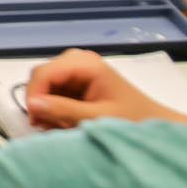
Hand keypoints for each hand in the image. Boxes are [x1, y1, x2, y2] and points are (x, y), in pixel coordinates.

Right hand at [21, 49, 186, 129]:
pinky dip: (55, 108)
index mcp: (85, 64)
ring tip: (58, 126)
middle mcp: (78, 61)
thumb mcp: (97, 118)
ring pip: (45, 85)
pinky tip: (64, 122)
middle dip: (40, 102)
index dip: (34, 95)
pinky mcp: (78, 82)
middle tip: (47, 126)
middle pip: (42, 76)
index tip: (36, 121)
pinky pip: (54, 91)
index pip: (44, 73)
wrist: (154, 124)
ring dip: (47, 107)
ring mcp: (77, 70)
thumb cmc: (131, 120)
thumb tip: (32, 105)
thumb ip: (63, 110)